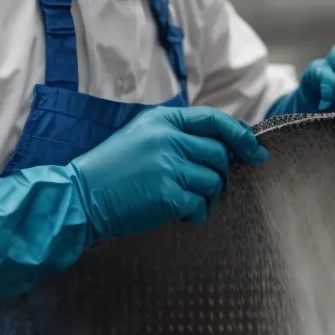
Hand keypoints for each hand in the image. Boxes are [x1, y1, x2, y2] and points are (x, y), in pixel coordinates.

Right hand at [0, 106, 267, 302]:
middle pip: (220, 154)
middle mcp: (167, 138)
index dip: (241, 136)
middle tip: (203, 188)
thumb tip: (222, 146)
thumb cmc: (110, 171)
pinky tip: (180, 215)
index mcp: (162, 120)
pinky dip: (196, 213)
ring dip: (208, 196)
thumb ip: (175, 136)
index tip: (256, 152)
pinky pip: (201, 203)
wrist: (78, 196)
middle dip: (219, 174)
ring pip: (214, 181)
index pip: (215, 120)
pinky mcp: (167, 193)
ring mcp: (168, 165)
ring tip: (186, 202)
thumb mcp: (140, 137)